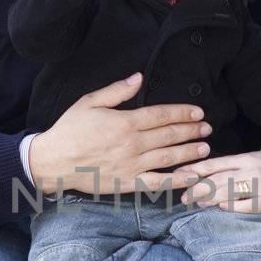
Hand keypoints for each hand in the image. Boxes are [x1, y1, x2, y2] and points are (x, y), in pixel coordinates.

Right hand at [27, 74, 213, 196]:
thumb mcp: (90, 102)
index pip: (161, 115)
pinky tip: (191, 177)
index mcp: (125, 122)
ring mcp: (132, 164)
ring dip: (189, 152)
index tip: (198, 112)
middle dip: (191, 130)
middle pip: (169, 135)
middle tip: (207, 128)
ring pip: (168, 157)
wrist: (54, 161)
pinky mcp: (128, 183)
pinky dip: (176, 181)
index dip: (182, 113)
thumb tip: (138, 77)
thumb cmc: (70, 130)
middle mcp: (132, 143)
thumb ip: (117, 90)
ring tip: (205, 148)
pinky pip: (157, 182)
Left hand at [181, 150, 260, 213]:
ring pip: (228, 192)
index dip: (195, 170)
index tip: (180, 174)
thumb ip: (232, 166)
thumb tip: (206, 175)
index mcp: (245, 159)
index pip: (215, 164)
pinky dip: (232, 206)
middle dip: (198, 188)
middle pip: (218, 179)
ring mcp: (258, 186)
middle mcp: (250, 171)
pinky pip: (245, 205)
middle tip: (183, 196)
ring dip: (210, 198)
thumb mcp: (252, 159)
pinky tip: (221, 208)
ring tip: (197, 202)